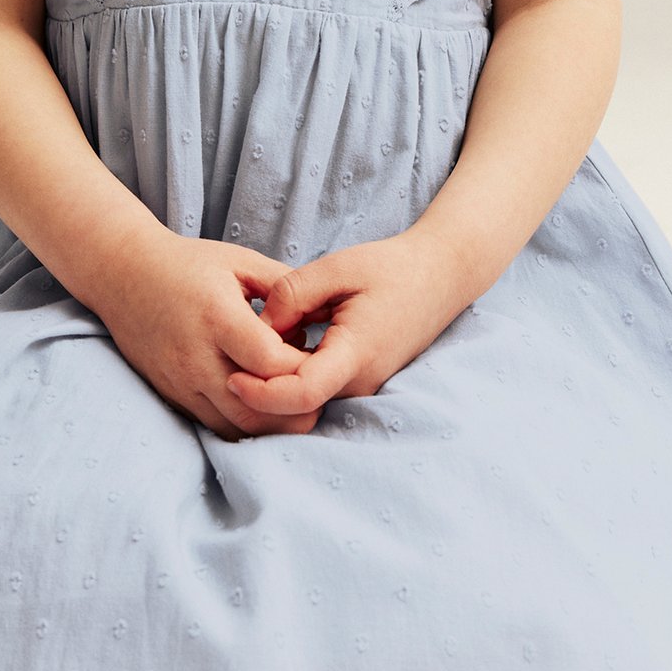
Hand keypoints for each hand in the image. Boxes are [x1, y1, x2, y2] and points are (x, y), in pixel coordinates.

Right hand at [94, 230, 323, 440]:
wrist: (124, 275)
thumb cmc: (188, 264)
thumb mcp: (240, 261)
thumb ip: (284, 287)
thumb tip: (318, 322)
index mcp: (217, 316)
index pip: (271, 362)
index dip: (303, 366)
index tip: (319, 355)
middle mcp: (196, 357)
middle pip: (257, 408)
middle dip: (296, 408)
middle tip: (319, 391)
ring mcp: (181, 382)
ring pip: (238, 427)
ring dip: (273, 424)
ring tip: (296, 402)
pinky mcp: (173, 396)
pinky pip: (217, 427)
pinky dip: (246, 425)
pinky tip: (264, 407)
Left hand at [224, 226, 472, 418]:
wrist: (439, 277)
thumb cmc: (391, 268)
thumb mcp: (337, 266)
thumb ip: (292, 293)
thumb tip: (257, 326)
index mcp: (356, 353)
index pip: (302, 394)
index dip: (262, 392)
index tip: (232, 374)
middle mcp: (360, 381)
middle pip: (298, 403)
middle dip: (262, 386)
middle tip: (237, 350)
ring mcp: (361, 386)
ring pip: (305, 399)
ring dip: (278, 378)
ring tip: (265, 337)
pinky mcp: (358, 381)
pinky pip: (317, 388)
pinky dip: (293, 372)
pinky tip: (285, 340)